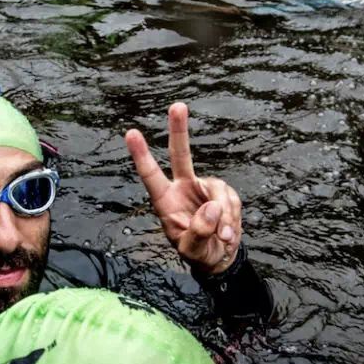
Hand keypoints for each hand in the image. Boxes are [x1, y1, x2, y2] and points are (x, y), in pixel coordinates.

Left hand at [126, 102, 242, 274]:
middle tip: (177, 105)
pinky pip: (232, 200)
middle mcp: (183, 188)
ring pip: (218, 191)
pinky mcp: (222, 193)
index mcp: (165, 201)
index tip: (131, 133)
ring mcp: (204, 188)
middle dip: (179, 130)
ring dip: (224, 216)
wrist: (220, 258)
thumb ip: (199, 232)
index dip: (141, 155)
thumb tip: (210, 206)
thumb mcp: (193, 251)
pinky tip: (228, 235)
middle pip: (181, 154)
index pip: (151, 175)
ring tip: (223, 238)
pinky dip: (233, 218)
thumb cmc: (198, 254)